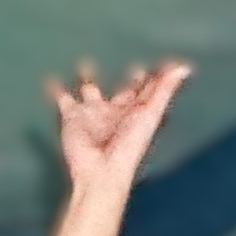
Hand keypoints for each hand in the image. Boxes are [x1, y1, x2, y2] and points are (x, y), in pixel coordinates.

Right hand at [48, 60, 191, 194]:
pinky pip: (63, 100)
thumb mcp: (150, 114)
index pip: (147, 90)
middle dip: (128, 79)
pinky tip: (51, 80)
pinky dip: (56, 90)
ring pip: (90, 90)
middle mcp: (114, 111)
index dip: (155, 79)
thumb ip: (164, 90)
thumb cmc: (129, 146)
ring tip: (84, 64)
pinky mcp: (72, 117)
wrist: (100, 171)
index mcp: (135, 110)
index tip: (163, 65)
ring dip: (87, 78)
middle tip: (134, 67)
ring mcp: (92, 114)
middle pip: (123, 91)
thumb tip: (183, 67)